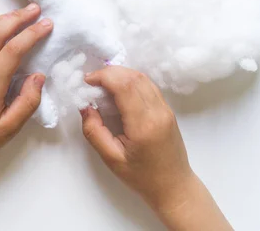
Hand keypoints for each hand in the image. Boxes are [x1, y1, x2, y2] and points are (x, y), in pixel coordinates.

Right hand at [81, 67, 230, 230]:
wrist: (173, 186)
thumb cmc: (141, 177)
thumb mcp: (112, 159)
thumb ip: (95, 131)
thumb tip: (86, 107)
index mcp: (143, 124)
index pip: (125, 86)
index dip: (104, 77)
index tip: (87, 81)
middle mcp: (158, 111)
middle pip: (134, 77)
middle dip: (110, 72)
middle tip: (92, 81)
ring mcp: (165, 109)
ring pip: (143, 78)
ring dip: (121, 74)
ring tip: (102, 84)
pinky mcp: (167, 109)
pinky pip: (148, 86)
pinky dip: (131, 81)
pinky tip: (119, 89)